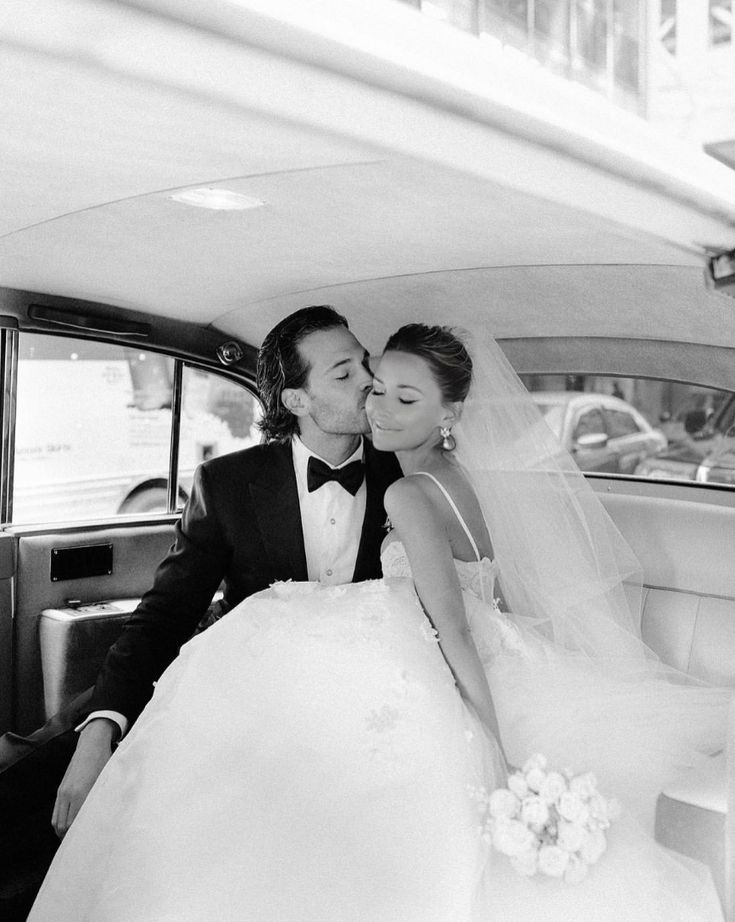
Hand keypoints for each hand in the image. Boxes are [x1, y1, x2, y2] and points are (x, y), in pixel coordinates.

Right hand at [52, 718, 116, 837]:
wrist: (91, 744)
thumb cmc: (105, 762)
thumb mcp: (107, 780)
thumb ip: (104, 799)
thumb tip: (108, 818)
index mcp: (82, 793)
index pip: (74, 824)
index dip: (79, 836)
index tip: (87, 844)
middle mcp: (69, 794)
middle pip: (63, 826)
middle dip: (69, 838)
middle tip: (80, 846)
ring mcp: (62, 791)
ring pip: (56, 821)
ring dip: (62, 832)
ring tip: (73, 839)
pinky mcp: (60, 789)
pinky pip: (56, 812)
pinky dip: (59, 822)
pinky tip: (67, 827)